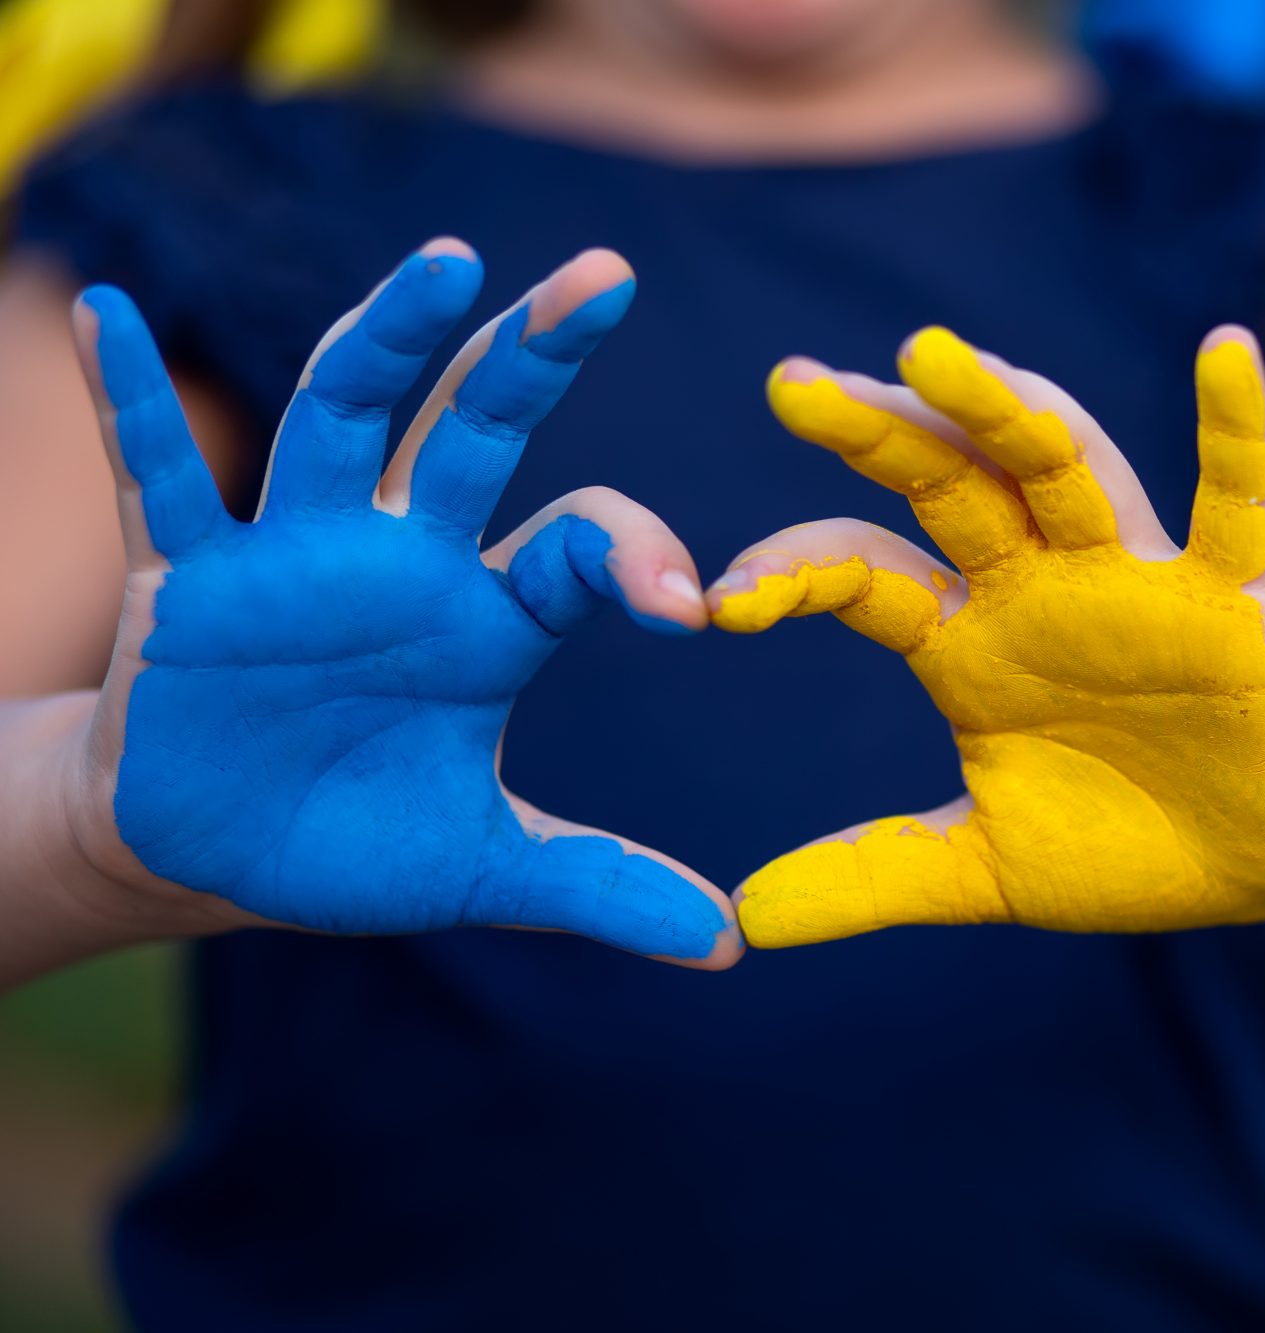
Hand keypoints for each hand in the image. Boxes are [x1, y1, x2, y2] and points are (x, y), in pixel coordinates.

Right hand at [64, 241, 740, 965]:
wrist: (215, 855)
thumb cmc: (354, 840)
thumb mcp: (483, 871)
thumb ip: (599, 886)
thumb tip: (730, 943)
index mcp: (493, 617)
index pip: (582, 549)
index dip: (636, 558)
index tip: (689, 607)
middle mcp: (406, 558)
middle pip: (477, 427)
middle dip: (535, 354)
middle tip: (606, 275)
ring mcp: (297, 554)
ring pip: (343, 416)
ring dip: (386, 340)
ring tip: (447, 264)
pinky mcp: (189, 578)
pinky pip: (159, 479)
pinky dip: (128, 401)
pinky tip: (104, 311)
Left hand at [710, 325, 1264, 947]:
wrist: (1261, 865)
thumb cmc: (1123, 844)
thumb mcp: (984, 870)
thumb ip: (873, 878)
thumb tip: (744, 920)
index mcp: (968, 641)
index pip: (863, 576)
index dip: (793, 575)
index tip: (719, 603)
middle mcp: (1038, 587)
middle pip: (948, 483)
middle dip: (876, 434)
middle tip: (794, 384)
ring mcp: (1136, 580)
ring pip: (1067, 467)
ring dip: (1004, 410)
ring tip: (933, 353)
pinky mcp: (1237, 597)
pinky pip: (1238, 502)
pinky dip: (1236, 429)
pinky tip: (1225, 350)